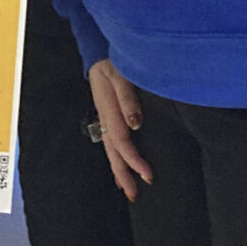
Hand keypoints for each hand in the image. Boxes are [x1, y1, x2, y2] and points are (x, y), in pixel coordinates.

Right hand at [89, 59, 152, 200]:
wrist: (99, 52)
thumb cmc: (111, 60)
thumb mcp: (120, 73)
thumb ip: (127, 98)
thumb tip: (135, 123)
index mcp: (109, 110)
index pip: (122, 141)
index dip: (134, 160)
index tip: (148, 175)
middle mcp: (105, 117)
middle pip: (113, 152)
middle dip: (124, 174)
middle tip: (134, 194)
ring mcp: (105, 117)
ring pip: (110, 149)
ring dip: (119, 169)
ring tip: (127, 188)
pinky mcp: (108, 115)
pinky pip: (111, 141)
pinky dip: (116, 156)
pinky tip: (121, 165)